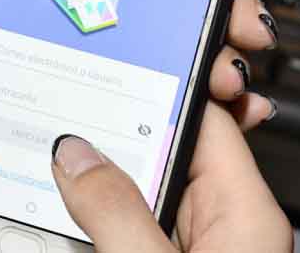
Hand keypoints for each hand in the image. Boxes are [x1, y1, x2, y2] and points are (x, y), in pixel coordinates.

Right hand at [50, 102, 291, 251]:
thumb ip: (116, 211)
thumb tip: (75, 156)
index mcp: (244, 214)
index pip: (205, 120)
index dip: (158, 87)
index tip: (112, 64)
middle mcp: (223, 227)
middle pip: (163, 153)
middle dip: (114, 132)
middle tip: (64, 113)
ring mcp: (190, 247)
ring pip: (138, 190)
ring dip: (98, 176)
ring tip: (56, 156)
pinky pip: (126, 221)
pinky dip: (95, 210)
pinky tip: (65, 199)